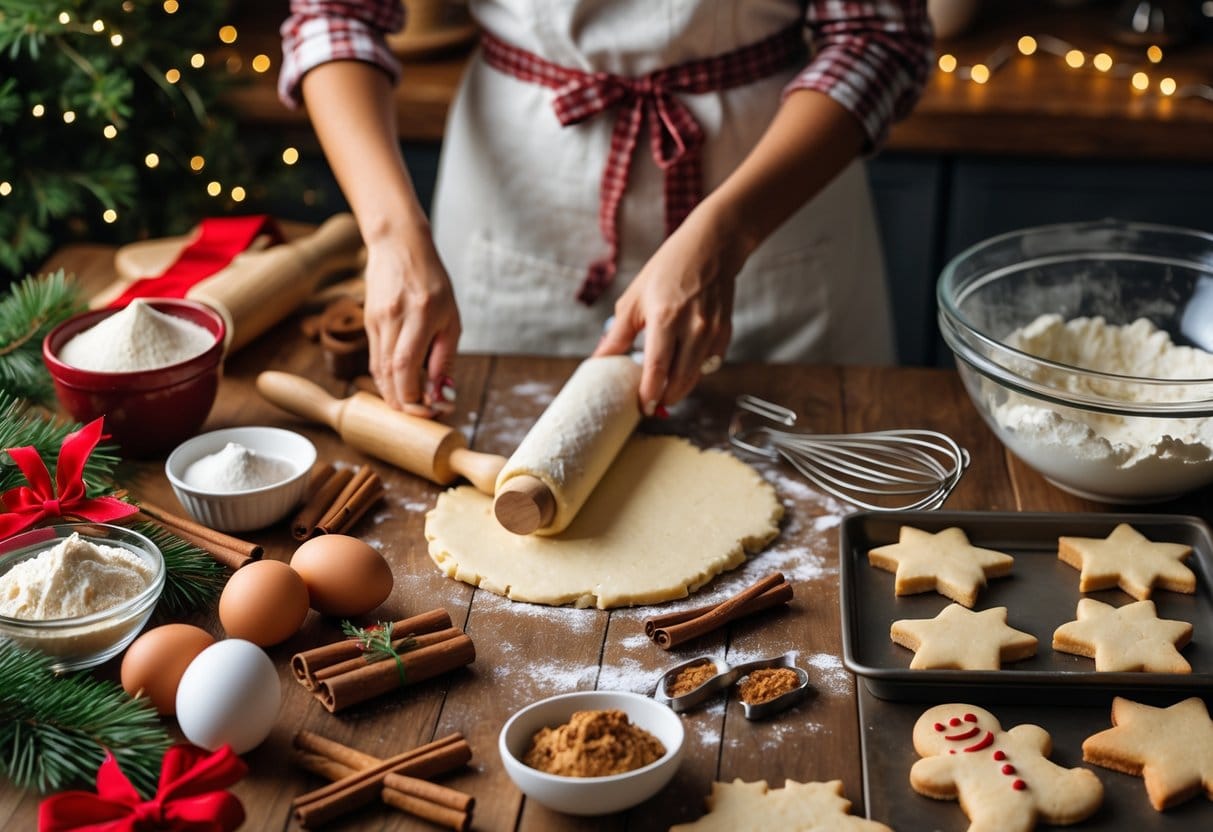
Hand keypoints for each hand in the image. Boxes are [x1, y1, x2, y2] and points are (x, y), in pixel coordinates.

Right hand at [363, 238, 460, 414]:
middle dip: (404, 403)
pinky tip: (399, 386)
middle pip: (388, 375)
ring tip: (413, 404)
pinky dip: (386, 379)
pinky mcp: (367, 324)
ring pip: (378, 371)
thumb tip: (443, 397)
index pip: (406, 367)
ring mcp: (376, 321)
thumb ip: (445, 359)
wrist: (397, 245)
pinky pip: (374, 360)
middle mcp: (394, 318)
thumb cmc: (433, 282)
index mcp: (420, 313)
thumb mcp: (451, 318)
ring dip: (394, 395)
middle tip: (422, 415)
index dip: (414, 397)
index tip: (431, 409)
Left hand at [593, 210, 743, 412]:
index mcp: (665, 317)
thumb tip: (599, 360)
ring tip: (665, 390)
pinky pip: (710, 363)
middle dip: (665, 397)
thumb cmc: (668, 269)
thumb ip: (618, 334)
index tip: (642, 407)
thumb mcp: (634, 298)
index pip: (657, 368)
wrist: (711, 247)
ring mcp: (712, 330)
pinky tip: (684, 365)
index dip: (649, 393)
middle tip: (651, 404)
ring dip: (680, 388)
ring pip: (697, 375)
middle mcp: (693, 327)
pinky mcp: (725, 331)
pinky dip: (696, 370)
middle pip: (680, 379)